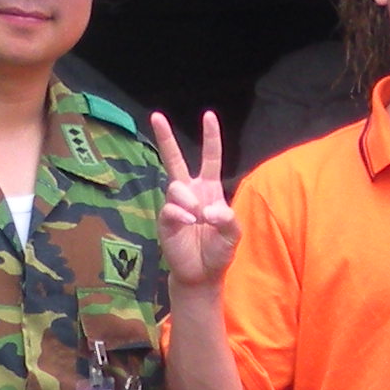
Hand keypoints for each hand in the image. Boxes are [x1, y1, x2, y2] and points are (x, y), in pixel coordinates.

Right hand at [150, 111, 236, 289]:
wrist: (202, 274)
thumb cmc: (219, 251)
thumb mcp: (233, 233)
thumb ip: (227, 218)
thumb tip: (208, 209)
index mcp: (209, 189)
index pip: (211, 157)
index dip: (211, 137)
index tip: (209, 115)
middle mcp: (190, 192)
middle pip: (174, 159)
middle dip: (166, 137)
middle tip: (156, 116)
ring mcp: (175, 204)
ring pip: (176, 186)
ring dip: (190, 201)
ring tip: (198, 219)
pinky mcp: (165, 220)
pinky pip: (170, 208)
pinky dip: (182, 214)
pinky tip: (190, 223)